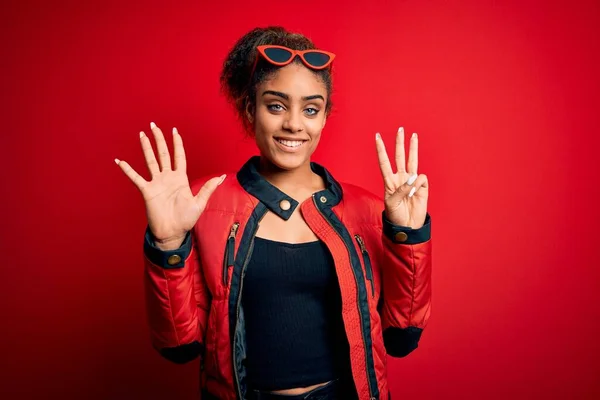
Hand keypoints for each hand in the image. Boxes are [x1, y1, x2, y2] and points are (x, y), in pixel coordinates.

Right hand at [115, 122, 225, 243]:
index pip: (179, 157)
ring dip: (146, 148)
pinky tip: (120, 161)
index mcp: (181, 179)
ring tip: (142, 135)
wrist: (172, 233)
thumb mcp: (200, 203)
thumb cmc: (186, 219)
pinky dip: (128, 169)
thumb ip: (208, 188)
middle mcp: (168, 178)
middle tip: (154, 125)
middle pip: (163, 154)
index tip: (174, 131)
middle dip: (159, 140)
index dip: (177, 144)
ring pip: (150, 161)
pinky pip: (136, 178)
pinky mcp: (147, 191)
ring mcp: (156, 183)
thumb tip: (221, 177)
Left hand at [375, 127, 428, 228]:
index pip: (384, 162)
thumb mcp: (392, 203)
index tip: (377, 137)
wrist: (408, 226)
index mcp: (389, 181)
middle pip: (399, 157)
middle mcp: (400, 178)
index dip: (381, 150)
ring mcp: (411, 181)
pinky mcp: (422, 186)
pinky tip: (416, 192)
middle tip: (401, 129)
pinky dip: (418, 184)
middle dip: (399, 143)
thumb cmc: (396, 216)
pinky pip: (421, 178)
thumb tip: (412, 179)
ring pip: (412, 161)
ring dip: (413, 148)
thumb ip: (400, 190)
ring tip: (413, 136)